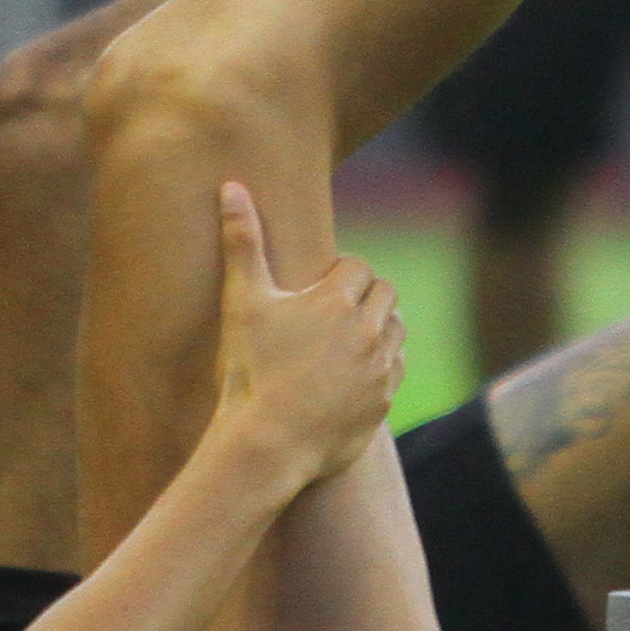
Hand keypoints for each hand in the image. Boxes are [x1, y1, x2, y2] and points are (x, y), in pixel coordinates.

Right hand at [206, 181, 404, 494]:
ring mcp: (380, 369)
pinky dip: (381, 364)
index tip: (318, 287)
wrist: (266, 445)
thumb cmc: (249, 370)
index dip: (338, 273)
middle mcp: (368, 331)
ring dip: (378, 326)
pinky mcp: (384, 402)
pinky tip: (353, 371)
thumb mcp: (242, 302)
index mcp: (337, 301)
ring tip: (347, 338)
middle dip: (364, 296)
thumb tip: (232, 185)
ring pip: (397, 330)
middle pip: (385, 293)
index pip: (357, 267)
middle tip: (333, 311)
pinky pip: (396, 369)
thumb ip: (242, 241)